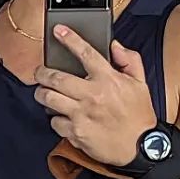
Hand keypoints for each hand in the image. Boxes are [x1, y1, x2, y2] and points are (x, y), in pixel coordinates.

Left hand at [33, 30, 157, 167]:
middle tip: (39, 72)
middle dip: (42, 72)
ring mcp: (81, 114)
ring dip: (42, 93)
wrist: (140, 147)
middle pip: (56, 77)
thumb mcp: (140, 84)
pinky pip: (54, 121)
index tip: (58, 31)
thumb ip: (129, 61)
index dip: (70, 39)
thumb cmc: (139, 116)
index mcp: (108, 80)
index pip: (86, 53)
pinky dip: (55, 118)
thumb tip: (115, 46)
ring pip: (48, 98)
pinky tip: (60, 116)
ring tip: (43, 92)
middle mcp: (92, 95)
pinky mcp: (75, 132)